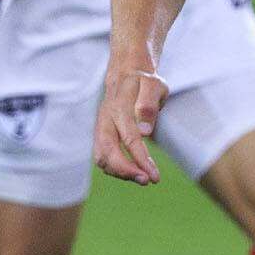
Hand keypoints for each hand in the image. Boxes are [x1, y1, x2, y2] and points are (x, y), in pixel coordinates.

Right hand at [93, 66, 165, 183]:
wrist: (126, 73)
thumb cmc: (144, 81)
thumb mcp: (154, 85)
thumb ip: (149, 105)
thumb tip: (145, 132)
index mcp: (119, 107)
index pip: (129, 139)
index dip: (141, 160)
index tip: (154, 177)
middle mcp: (105, 119)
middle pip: (107, 152)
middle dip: (125, 171)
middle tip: (147, 181)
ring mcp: (100, 127)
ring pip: (101, 157)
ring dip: (120, 172)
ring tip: (143, 178)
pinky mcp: (101, 135)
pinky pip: (103, 157)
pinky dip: (116, 169)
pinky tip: (134, 171)